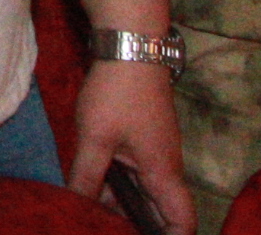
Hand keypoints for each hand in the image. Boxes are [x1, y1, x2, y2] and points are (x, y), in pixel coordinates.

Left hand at [68, 61, 193, 232]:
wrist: (130, 44)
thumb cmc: (118, 92)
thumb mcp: (95, 138)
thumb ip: (86, 176)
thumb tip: (77, 208)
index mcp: (163, 174)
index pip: (182, 222)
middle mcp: (164, 167)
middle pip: (159, 211)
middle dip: (137, 225)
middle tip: (103, 229)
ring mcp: (154, 151)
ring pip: (142, 191)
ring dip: (121, 204)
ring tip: (92, 217)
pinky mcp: (141, 137)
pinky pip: (133, 173)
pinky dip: (116, 183)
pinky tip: (89, 187)